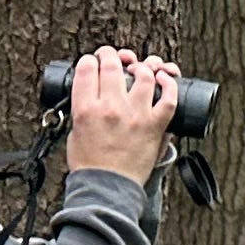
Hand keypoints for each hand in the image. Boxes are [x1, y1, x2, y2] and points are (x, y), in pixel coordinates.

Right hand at [63, 47, 179, 181]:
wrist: (107, 189)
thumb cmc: (90, 165)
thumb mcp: (74, 133)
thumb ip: (82, 112)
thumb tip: (90, 96)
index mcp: (86, 109)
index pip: (86, 69)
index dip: (90, 60)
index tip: (92, 62)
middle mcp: (110, 108)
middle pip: (112, 66)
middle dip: (111, 55)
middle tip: (113, 57)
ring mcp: (135, 115)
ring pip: (143, 76)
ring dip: (141, 67)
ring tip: (139, 68)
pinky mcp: (155, 125)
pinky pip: (169, 98)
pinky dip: (170, 84)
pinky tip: (165, 78)